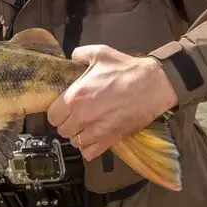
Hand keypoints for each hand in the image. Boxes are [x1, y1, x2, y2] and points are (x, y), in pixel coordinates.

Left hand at [46, 45, 177, 160]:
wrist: (153, 85)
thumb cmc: (127, 70)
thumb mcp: (100, 53)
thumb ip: (79, 55)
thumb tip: (72, 58)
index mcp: (76, 96)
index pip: (52, 115)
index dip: (57, 111)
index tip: (63, 108)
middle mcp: (83, 116)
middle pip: (62, 130)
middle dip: (66, 123)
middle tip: (74, 115)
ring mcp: (97, 131)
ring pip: (75, 142)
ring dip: (77, 135)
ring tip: (84, 125)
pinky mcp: (111, 139)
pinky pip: (89, 153)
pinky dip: (89, 148)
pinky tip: (93, 137)